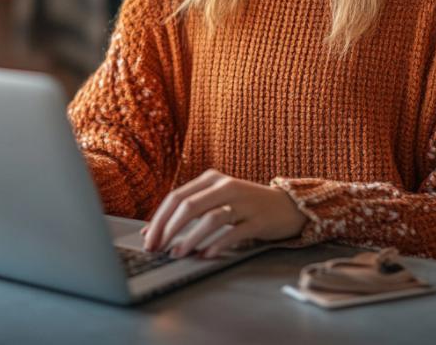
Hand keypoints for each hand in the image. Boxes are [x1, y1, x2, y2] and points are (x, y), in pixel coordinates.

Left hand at [140, 169, 307, 257]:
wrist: (287, 206)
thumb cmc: (244, 206)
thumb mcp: (215, 201)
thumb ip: (187, 212)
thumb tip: (151, 232)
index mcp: (211, 179)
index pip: (176, 197)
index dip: (159, 219)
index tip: (148, 240)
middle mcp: (225, 186)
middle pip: (189, 205)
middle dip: (168, 229)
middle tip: (157, 249)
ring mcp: (243, 202)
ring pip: (210, 218)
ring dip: (190, 238)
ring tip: (178, 254)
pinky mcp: (258, 219)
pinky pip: (234, 232)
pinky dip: (217, 244)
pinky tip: (206, 255)